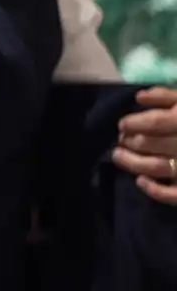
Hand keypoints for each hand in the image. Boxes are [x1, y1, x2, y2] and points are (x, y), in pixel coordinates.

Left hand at [115, 86, 176, 204]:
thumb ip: (167, 96)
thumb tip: (140, 97)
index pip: (155, 122)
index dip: (134, 123)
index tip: (122, 125)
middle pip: (150, 143)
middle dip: (130, 141)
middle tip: (121, 140)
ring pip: (156, 167)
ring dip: (132, 162)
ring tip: (118, 156)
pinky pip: (174, 194)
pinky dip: (155, 190)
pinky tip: (140, 181)